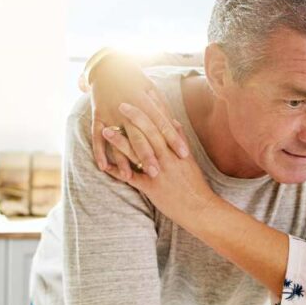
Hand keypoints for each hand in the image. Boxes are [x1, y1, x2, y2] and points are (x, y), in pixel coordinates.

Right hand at [88, 53, 189, 180]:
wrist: (107, 66)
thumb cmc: (135, 79)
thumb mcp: (151, 89)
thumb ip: (162, 108)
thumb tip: (176, 125)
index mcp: (144, 100)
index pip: (162, 124)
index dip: (173, 139)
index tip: (184, 154)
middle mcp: (127, 109)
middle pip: (139, 136)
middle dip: (148, 155)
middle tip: (158, 173)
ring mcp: (110, 113)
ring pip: (118, 140)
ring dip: (123, 159)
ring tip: (130, 176)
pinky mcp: (97, 115)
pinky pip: (96, 136)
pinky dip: (99, 152)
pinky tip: (103, 168)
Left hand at [110, 102, 216, 225]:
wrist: (201, 209)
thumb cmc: (194, 185)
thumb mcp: (190, 159)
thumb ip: (180, 140)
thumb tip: (172, 120)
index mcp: (177, 150)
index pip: (162, 125)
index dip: (152, 109)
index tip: (142, 95)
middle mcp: (168, 158)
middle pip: (149, 134)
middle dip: (134, 118)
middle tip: (120, 104)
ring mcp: (160, 172)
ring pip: (138, 153)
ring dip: (120, 140)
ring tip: (106, 129)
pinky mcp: (152, 188)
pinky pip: (132, 179)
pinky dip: (118, 172)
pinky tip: (105, 166)